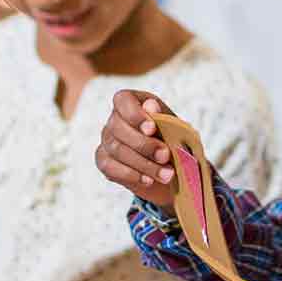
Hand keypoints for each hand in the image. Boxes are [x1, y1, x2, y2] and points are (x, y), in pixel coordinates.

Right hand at [95, 91, 176, 208]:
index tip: (152, 129)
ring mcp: (107, 140)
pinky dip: (131, 175)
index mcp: (134, 102)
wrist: (173, 169)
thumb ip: (164, 117)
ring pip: (116, 150)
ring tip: (166, 174)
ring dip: (144, 164)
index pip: (123, 100)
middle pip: (118, 127)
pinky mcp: (104, 161)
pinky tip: (148, 180)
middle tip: (165, 156)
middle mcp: (116, 119)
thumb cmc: (175, 142)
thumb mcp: (177, 129)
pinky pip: (110, 167)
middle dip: (144, 144)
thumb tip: (150, 106)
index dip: (135, 114)